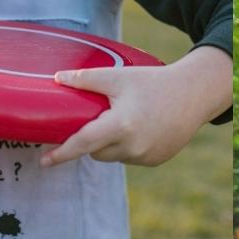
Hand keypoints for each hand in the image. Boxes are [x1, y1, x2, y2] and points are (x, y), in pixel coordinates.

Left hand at [40, 51, 229, 169]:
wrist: (194, 94)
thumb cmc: (154, 82)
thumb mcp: (119, 77)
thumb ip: (86, 80)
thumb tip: (57, 79)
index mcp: (121, 125)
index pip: (83, 144)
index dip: (61, 153)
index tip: (44, 161)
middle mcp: (133, 146)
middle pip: (96, 151)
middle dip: (93, 138)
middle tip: (101, 116)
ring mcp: (145, 157)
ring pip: (114, 156)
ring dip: (111, 143)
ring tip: (128, 118)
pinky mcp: (155, 160)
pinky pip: (131, 157)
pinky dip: (129, 146)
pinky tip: (143, 127)